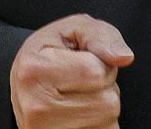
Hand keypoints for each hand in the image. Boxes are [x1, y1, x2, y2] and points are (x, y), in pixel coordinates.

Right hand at [9, 14, 133, 127]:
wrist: (27, 88)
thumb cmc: (48, 55)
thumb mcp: (70, 30)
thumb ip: (99, 35)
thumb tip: (123, 57)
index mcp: (34, 71)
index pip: (96, 71)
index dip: (99, 63)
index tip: (78, 60)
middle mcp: (38, 108)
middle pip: (107, 100)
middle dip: (103, 87)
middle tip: (77, 81)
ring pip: (110, 120)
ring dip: (103, 106)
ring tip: (77, 97)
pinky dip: (100, 123)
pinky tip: (79, 115)